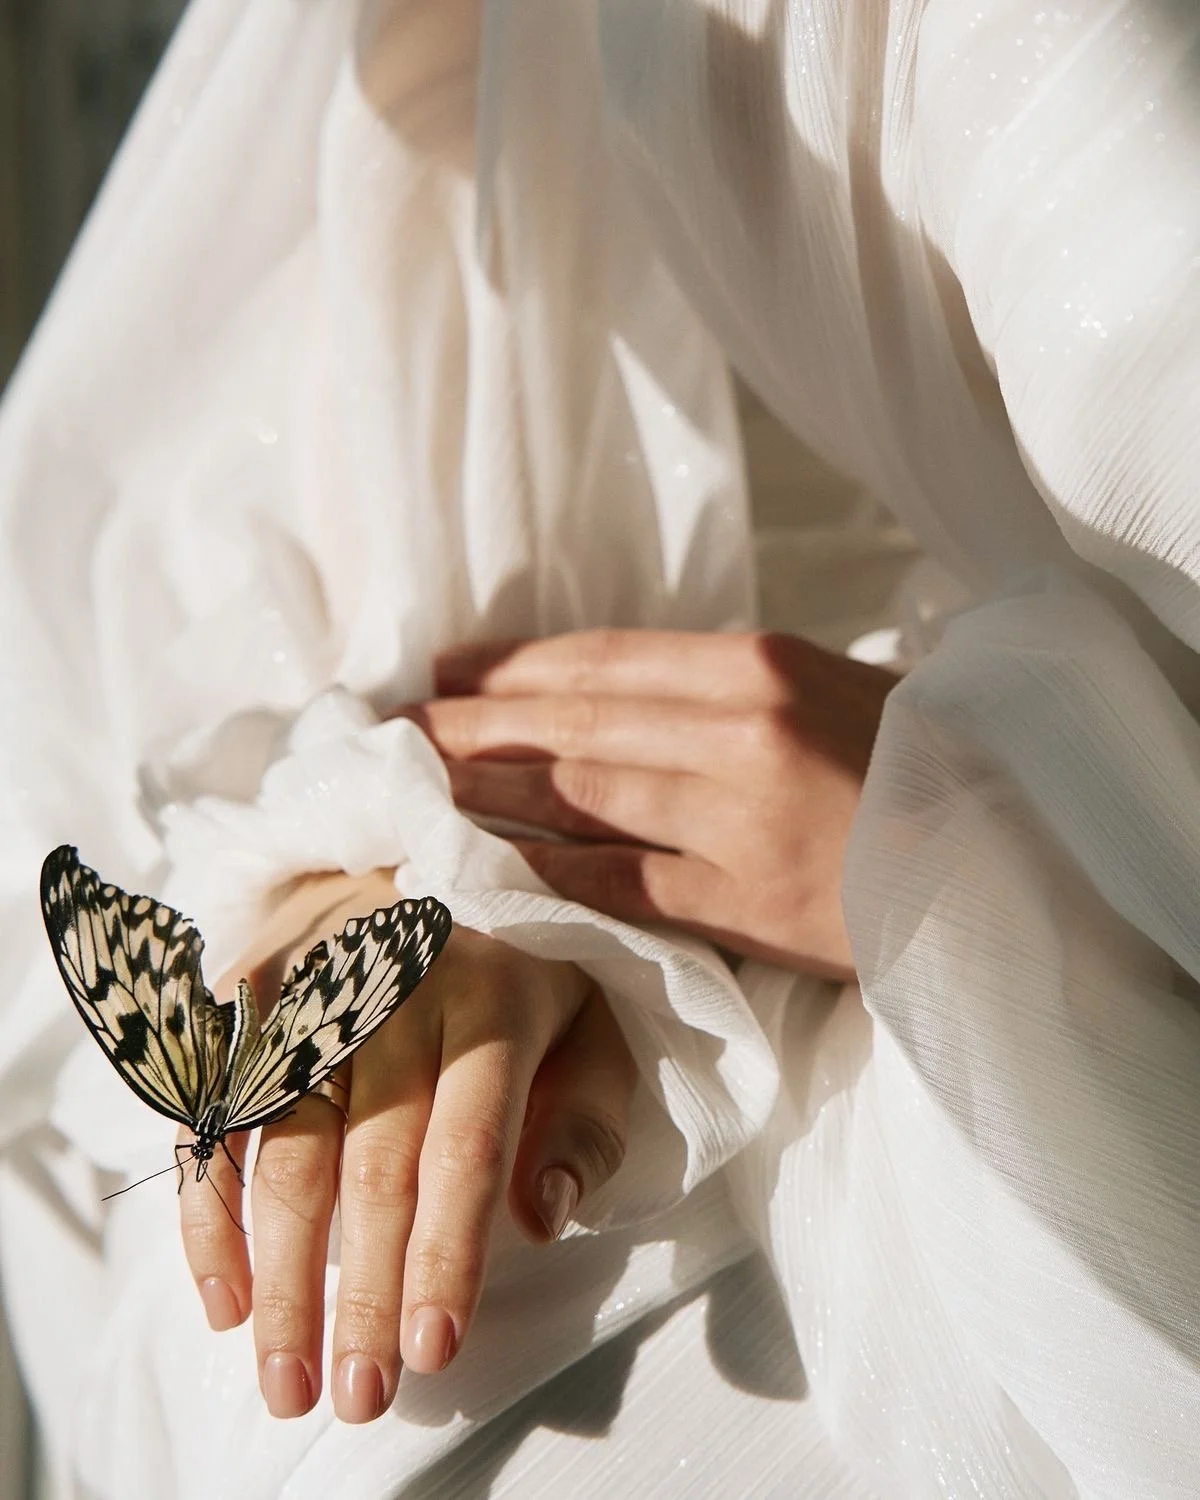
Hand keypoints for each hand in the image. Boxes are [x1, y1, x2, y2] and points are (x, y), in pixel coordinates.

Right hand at [178, 868, 635, 1421]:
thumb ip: (587, 1121)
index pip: (464, 1141)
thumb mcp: (593, 1030)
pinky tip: (224, 1296)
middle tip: (354, 1395)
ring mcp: (310, 996)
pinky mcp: (245, 1005)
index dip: (446, 1250)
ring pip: (282, 1149)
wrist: (413, 871)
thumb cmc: (519, 979)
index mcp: (492, 1001)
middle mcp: (394, 994)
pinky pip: (216, 1118)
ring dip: (276, 1272)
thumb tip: (543, 1216)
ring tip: (283, 1375)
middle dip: (359, 1290)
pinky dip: (211, 1212)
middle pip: (368, 1161)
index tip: (431, 1350)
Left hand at [409, 630, 896, 980]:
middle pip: (571, 722)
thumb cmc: (916, 760)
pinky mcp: (749, 901)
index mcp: (758, 662)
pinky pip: (621, 884)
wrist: (1010, 852)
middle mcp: (739, 727)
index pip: (601, 658)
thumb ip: (720, 690)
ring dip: (486, 795)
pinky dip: (547, 874)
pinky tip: (487, 869)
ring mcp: (740, 816)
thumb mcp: (826, 688)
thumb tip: (604, 696)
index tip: (442, 669)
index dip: (508, 666)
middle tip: (390, 731)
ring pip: (580, 796)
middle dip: (469, 727)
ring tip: (414, 791)